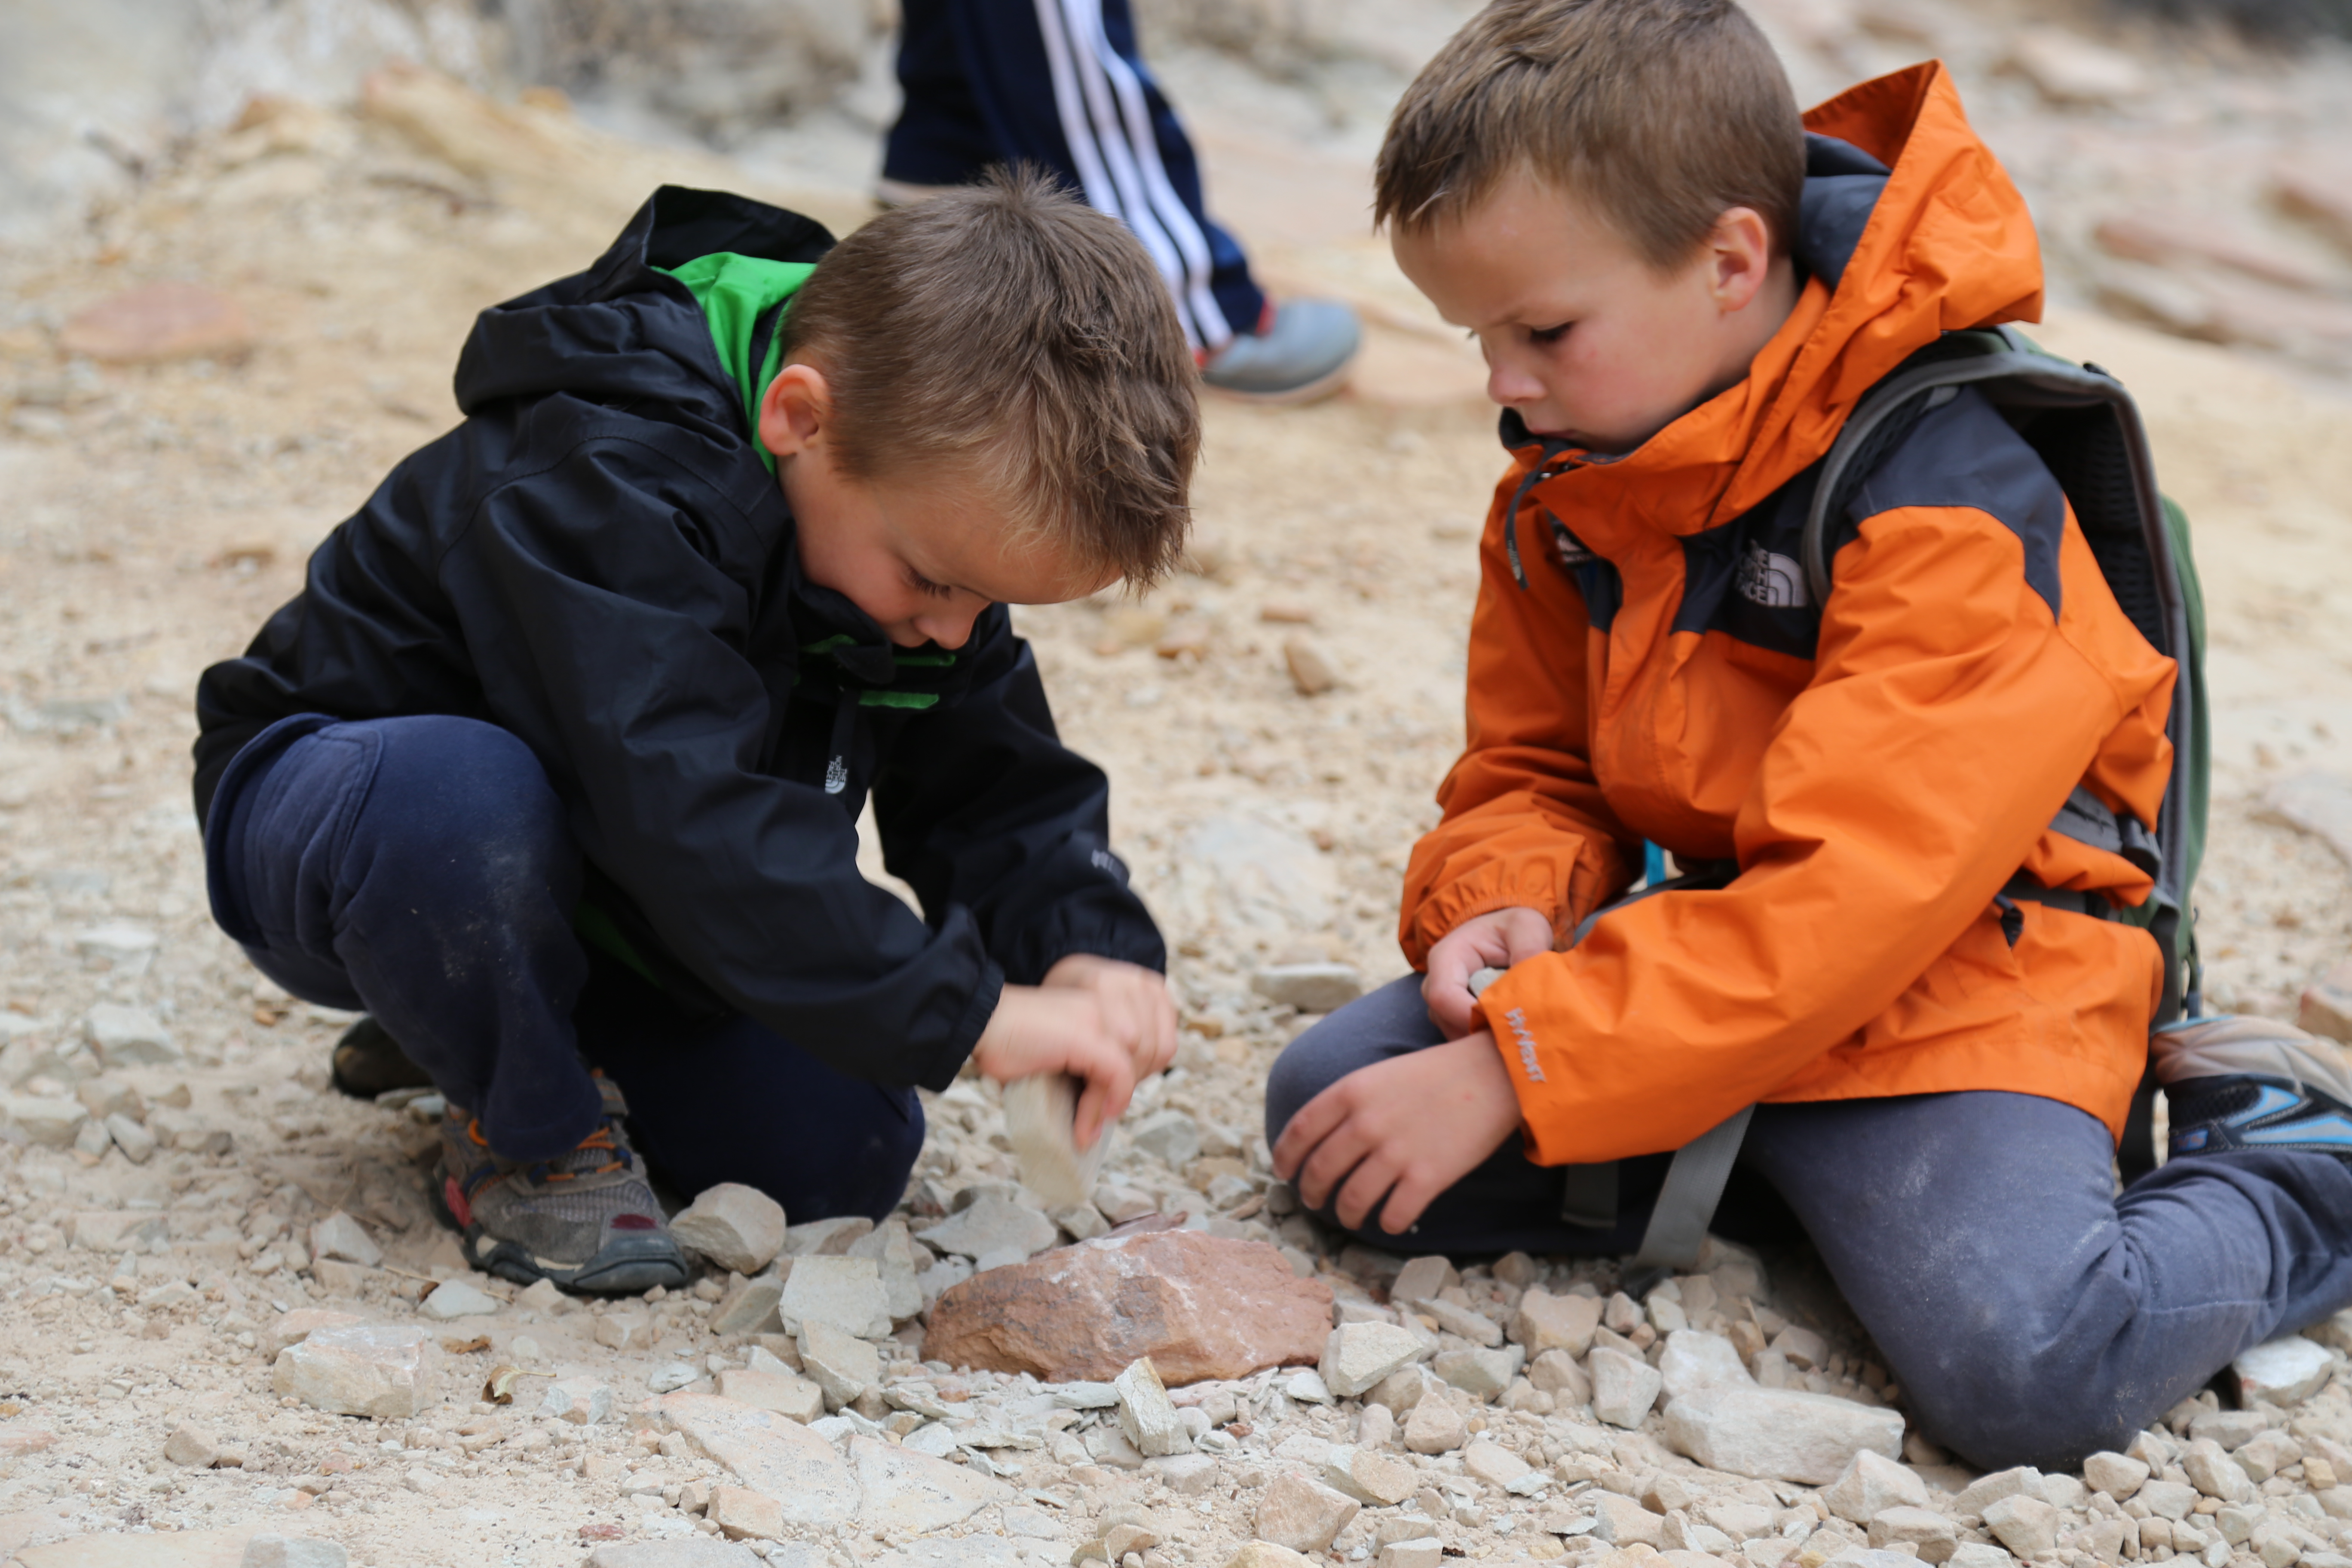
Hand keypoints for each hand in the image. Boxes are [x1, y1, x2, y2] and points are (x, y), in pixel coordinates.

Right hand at [970, 957, 1174, 1149]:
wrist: (974, 1022)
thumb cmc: (1004, 1042)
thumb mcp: (1054, 1052)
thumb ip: (1081, 1067)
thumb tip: (1100, 1105)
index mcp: (1097, 1004)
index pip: (1141, 1042)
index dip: (1128, 1079)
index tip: (1104, 1108)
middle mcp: (1102, 1005)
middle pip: (1144, 1053)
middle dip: (1122, 1093)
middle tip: (1092, 1123)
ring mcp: (1095, 1018)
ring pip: (1132, 1065)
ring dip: (1109, 1103)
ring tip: (1085, 1128)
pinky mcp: (1084, 1035)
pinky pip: (1116, 1073)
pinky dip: (1105, 1102)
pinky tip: (1087, 1124)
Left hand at [1271, 1032, 1523, 1235]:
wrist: (1496, 1072)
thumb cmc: (1438, 1073)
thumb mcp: (1382, 1073)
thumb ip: (1349, 1101)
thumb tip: (1323, 1136)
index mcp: (1351, 1090)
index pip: (1299, 1131)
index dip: (1284, 1157)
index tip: (1283, 1172)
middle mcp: (1366, 1122)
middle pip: (1319, 1170)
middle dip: (1311, 1192)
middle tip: (1313, 1200)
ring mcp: (1396, 1151)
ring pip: (1352, 1200)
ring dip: (1346, 1215)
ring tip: (1350, 1217)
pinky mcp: (1428, 1177)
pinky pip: (1394, 1215)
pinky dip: (1388, 1223)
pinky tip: (1391, 1220)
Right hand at [1422, 906, 1553, 1036]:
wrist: (1508, 933)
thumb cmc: (1514, 927)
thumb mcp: (1526, 927)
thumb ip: (1529, 949)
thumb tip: (1532, 983)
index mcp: (1446, 958)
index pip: (1444, 996)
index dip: (1472, 1015)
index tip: (1507, 1024)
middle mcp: (1436, 985)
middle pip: (1448, 1021)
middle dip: (1483, 1033)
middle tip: (1521, 1035)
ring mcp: (1443, 1006)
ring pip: (1457, 1035)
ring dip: (1488, 1039)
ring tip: (1521, 1033)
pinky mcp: (1455, 1020)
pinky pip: (1467, 1040)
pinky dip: (1489, 1042)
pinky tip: (1514, 1035)